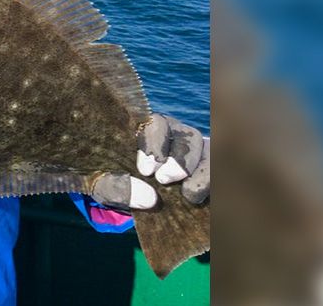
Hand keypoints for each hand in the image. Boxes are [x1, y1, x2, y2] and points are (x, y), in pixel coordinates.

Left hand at [90, 114, 208, 209]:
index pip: (155, 123)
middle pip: (189, 136)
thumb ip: (117, 188)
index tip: (146, 170)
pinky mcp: (209, 170)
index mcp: (145, 129)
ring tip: (187, 194)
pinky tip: (200, 199)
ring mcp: (196, 153)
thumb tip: (150, 200)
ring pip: (209, 152)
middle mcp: (175, 135)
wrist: (129, 197)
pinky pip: (220, 171)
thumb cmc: (111, 181)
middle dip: (179, 159)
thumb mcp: (102, 185)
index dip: (154, 143)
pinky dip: (214, 184)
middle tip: (163, 180)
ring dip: (201, 172)